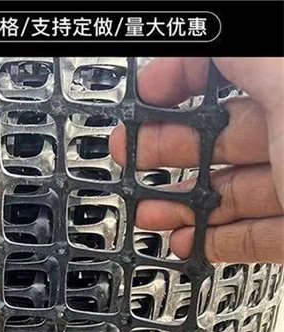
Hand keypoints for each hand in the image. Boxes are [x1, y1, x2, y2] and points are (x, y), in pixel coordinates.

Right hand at [109, 57, 283, 262]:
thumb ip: (241, 58)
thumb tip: (202, 44)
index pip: (230, 75)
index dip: (180, 80)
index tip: (143, 95)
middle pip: (221, 140)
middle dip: (166, 150)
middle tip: (128, 155)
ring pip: (232, 195)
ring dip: (182, 204)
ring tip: (147, 212)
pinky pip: (250, 238)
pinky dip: (212, 241)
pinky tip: (185, 241)